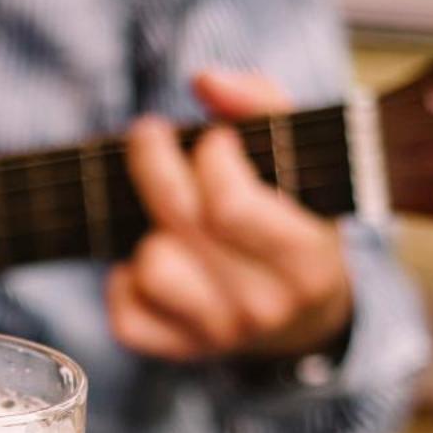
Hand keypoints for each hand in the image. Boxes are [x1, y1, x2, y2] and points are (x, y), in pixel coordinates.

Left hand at [112, 70, 351, 360]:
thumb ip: (264, 104)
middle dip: (155, 163)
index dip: (210, 158)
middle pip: (181, 223)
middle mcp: (265, 306)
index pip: (230, 205)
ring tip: (169, 221)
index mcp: (307, 262)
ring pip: (150, 267)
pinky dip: (125, 283)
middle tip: (149, 135)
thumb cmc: (296, 220)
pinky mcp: (179, 352)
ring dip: (149, 234)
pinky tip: (151, 262)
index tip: (213, 140)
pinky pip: (124, 316)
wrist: (305, 318)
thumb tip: (206, 80)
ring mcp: (220, 336)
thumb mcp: (303, 161)